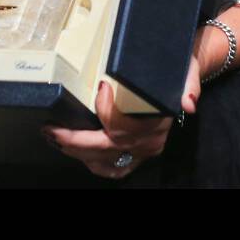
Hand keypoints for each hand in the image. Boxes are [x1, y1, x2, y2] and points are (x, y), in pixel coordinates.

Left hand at [43, 72, 194, 179]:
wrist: (186, 79)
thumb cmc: (180, 70)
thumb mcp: (187, 70)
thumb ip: (189, 85)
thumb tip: (188, 103)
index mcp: (156, 124)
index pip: (123, 126)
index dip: (106, 110)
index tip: (98, 88)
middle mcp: (149, 143)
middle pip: (106, 148)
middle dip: (74, 141)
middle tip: (50, 129)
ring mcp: (142, 152)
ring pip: (104, 161)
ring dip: (77, 151)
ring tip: (55, 138)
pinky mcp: (137, 154)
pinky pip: (113, 169)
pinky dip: (93, 163)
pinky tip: (76, 153)